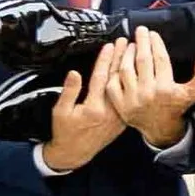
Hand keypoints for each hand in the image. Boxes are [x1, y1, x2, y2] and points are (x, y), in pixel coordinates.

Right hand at [41, 41, 127, 171]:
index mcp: (93, 108)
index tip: (110, 45)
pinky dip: (131, 83)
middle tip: (126, 42)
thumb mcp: (60, 111)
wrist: (75, 153)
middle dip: (121, 59)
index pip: (101, 78)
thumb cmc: (65, 131)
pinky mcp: (122, 120)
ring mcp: (118, 116)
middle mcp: (109, 111)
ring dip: (129, 69)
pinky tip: (134, 72)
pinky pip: (127, 97)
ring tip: (133, 53)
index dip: (105, 60)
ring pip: (126, 88)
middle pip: (117, 79)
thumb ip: (69, 92)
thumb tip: (74, 73)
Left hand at [107, 27, 194, 148]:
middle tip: (140, 31)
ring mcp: (132, 99)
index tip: (153, 34)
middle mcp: (148, 93)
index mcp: (166, 89)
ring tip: (130, 45)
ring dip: (127, 54)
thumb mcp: (194, 93)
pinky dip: (114, 70)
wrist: (160, 129)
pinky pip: (113, 82)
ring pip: (126, 69)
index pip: (160, 59)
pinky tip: (119, 61)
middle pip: (142, 61)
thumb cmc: (176, 107)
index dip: (156, 44)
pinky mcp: (120, 104)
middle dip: (141, 42)